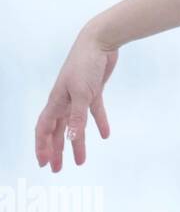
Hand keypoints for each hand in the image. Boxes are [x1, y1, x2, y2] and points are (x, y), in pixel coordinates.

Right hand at [35, 24, 118, 171]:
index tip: (44, 164)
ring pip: (75, 125)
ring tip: (80, 161)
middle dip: (56, 150)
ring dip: (76, 142)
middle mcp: (64, 101)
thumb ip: (77, 116)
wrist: (100, 42)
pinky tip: (105, 135)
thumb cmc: (86, 65)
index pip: (44, 129)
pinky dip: (100, 123)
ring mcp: (78, 96)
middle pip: (57, 131)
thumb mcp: (82, 93)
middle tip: (57, 169)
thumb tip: (71, 138)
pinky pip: (95, 111)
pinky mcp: (94, 91)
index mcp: (56, 102)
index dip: (43, 147)